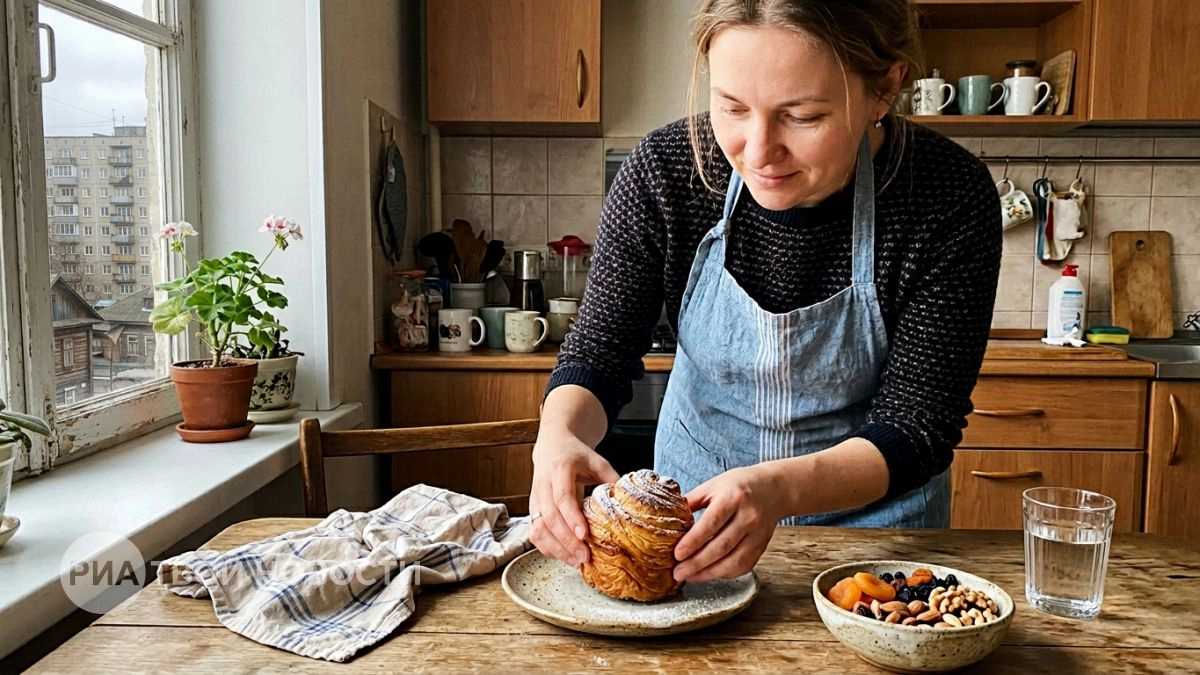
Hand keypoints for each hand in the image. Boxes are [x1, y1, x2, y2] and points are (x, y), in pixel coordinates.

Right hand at [529, 429, 618, 567]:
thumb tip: (628, 503)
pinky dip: (546, 547)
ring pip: (538, 527)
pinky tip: (563, 555)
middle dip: (566, 540)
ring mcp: (535, 497)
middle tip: (583, 556)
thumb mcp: (597, 461)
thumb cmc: (576, 455)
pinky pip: (534, 532)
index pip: (562, 496)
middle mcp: (543, 483)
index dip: (572, 517)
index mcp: (560, 469)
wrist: (552, 445)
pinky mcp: (532, 508)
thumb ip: (611, 480)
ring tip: (575, 561)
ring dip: (555, 547)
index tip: (584, 535)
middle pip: (549, 516)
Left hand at [672, 465, 789, 582]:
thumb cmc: (738, 486)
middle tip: (678, 572)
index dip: (694, 541)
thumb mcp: (713, 486)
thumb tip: (668, 518)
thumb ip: (692, 501)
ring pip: (734, 560)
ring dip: (709, 573)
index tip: (677, 554)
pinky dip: (724, 573)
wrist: (773, 489)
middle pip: (722, 545)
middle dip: (697, 563)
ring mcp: (758, 533)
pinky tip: (708, 573)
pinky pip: (743, 565)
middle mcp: (749, 516)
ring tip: (689, 577)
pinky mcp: (762, 546)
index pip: (711, 522)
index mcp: (733, 497)